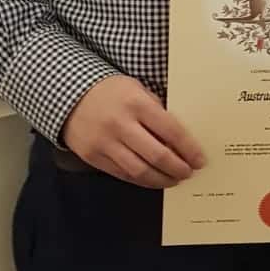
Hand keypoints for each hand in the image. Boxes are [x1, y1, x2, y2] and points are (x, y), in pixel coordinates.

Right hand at [61, 75, 205, 187]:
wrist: (69, 96)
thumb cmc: (112, 91)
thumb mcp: (137, 90)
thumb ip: (157, 111)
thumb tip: (181, 139)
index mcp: (136, 103)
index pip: (171, 130)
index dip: (189, 149)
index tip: (200, 159)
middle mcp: (120, 124)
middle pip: (157, 155)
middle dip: (178, 168)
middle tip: (189, 173)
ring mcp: (105, 143)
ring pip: (140, 171)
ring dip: (161, 179)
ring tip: (174, 180)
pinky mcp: (93, 157)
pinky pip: (123, 174)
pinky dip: (142, 180)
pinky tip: (153, 179)